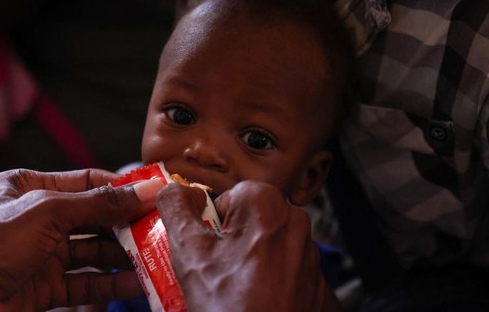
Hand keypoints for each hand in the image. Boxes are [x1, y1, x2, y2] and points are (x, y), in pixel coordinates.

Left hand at [0, 168, 163, 310]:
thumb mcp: (48, 213)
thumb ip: (100, 203)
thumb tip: (147, 189)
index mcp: (30, 189)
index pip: (87, 182)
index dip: (122, 188)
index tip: (156, 193)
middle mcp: (38, 220)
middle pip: (95, 219)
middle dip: (128, 225)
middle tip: (163, 229)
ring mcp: (42, 256)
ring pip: (94, 253)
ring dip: (124, 257)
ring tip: (157, 257)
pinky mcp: (44, 288)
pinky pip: (86, 282)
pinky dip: (111, 283)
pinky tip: (136, 282)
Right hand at [157, 180, 340, 311]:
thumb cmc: (232, 308)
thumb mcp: (190, 254)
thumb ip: (176, 210)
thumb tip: (170, 188)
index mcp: (266, 203)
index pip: (225, 199)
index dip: (208, 227)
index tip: (204, 251)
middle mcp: (295, 222)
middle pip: (247, 223)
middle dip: (228, 245)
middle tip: (214, 274)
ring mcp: (310, 254)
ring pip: (266, 248)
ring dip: (248, 264)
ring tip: (232, 292)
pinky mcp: (318, 284)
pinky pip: (286, 273)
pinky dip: (270, 283)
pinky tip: (255, 301)